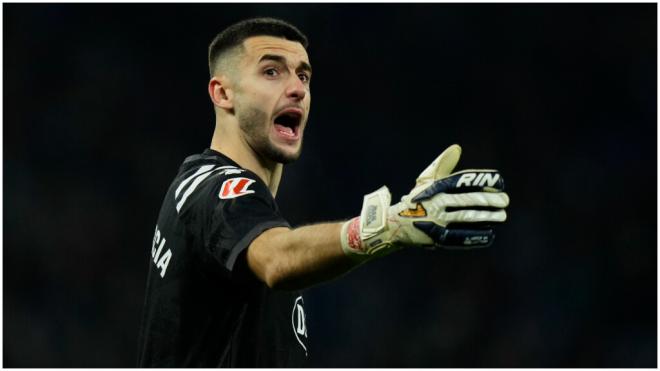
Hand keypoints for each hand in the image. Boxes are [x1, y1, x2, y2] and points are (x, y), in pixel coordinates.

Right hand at [340, 144, 509, 258]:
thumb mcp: (426, 181)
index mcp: (435, 187)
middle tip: (505, 201)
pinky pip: (459, 237)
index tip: (500, 182)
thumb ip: (443, 165)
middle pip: (467, 200)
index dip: (483, 180)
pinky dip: (475, 236)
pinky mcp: (435, 238)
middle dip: (489, 200)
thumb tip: (457, 148)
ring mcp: (436, 221)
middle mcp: (436, 203)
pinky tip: (489, 234)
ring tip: (502, 216)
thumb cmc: (415, 200)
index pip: (463, 181)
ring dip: (486, 217)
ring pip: (466, 217)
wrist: (393, 224)